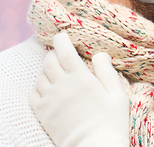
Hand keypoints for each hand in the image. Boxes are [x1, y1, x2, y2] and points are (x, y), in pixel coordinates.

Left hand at [30, 32, 129, 146]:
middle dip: (54, 54)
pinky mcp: (43, 113)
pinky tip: (48, 87)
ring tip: (57, 71)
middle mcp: (62, 86)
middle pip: (49, 61)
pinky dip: (39, 86)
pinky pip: (34, 93)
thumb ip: (107, 71)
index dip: (61, 39)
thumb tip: (99, 54)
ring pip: (41, 76)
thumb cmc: (111, 121)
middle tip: (61, 54)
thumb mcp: (117, 94)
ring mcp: (50, 100)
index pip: (64, 51)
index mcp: (81, 78)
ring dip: (47, 69)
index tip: (63, 35)